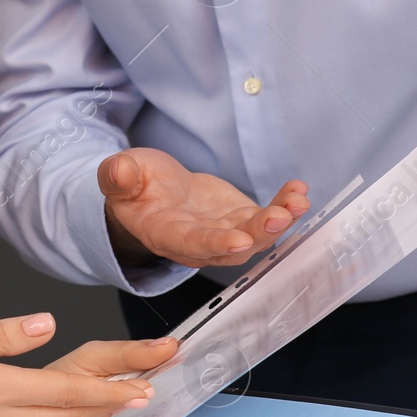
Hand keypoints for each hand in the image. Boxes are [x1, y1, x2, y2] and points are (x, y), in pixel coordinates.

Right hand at [99, 148, 308, 269]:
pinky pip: (267, 217)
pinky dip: (285, 206)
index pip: (192, 244)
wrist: (153, 193)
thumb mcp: (120, 175)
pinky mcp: (240, 218)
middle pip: (233, 246)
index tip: (240, 239)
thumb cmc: (135, 187)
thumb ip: (118, 176)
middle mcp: (199, 241)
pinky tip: (298, 191)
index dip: (216, 243)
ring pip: (256, 235)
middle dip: (259, 233)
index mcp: (166, 234)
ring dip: (280, 221)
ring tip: (298, 201)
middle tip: (280, 216)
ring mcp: (224, 231)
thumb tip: (119, 170)